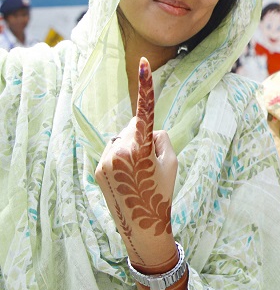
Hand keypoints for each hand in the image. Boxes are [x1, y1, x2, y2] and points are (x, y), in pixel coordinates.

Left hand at [95, 57, 178, 267]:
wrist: (142, 226)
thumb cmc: (162, 192)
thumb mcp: (170, 162)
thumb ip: (159, 138)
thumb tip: (146, 130)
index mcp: (140, 147)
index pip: (145, 111)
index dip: (145, 87)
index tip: (142, 63)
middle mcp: (118, 150)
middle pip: (133, 127)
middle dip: (143, 136)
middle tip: (152, 164)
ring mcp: (105, 160)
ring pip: (122, 140)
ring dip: (131, 148)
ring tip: (139, 174)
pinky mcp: (97, 169)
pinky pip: (113, 152)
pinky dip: (122, 159)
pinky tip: (129, 179)